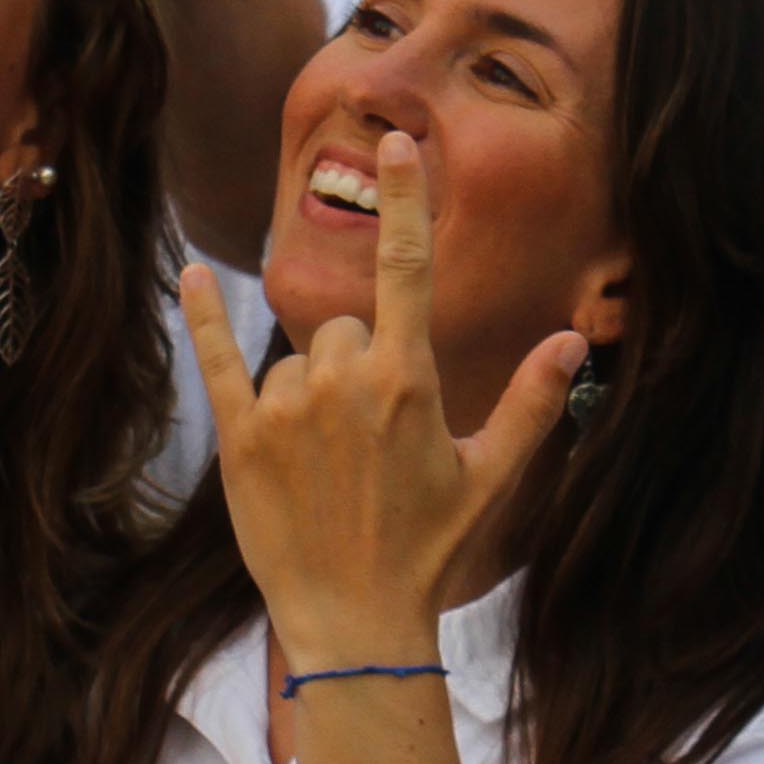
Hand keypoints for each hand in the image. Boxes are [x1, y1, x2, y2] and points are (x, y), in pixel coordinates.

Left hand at [175, 130, 581, 667]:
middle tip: (368, 442)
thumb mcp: (491, 478)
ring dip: (309, 391)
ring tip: (327, 464)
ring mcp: (286, 407)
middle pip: (345, 326)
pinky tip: (190, 276)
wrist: (353, 621)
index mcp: (408, 381)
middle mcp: (344, 381)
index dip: (404, 199)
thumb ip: (533, 403)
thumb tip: (573, 340)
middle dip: (357, 364)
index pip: (409, 268)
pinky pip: (218, 358)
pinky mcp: (239, 436)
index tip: (393, 141)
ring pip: (296, 358)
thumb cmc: (427, 551)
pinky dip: (205, 317)